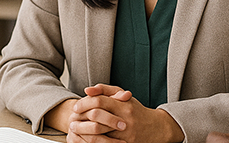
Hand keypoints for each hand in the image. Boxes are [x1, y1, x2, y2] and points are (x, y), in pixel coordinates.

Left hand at [68, 84, 182, 142]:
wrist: (155, 129)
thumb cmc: (136, 111)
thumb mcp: (124, 96)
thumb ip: (105, 90)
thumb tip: (87, 90)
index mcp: (124, 105)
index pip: (100, 101)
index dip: (84, 103)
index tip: (76, 107)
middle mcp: (125, 119)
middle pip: (97, 116)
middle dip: (82, 117)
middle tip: (73, 118)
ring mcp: (125, 135)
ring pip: (98, 133)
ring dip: (84, 131)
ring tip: (76, 128)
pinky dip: (93, 141)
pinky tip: (85, 139)